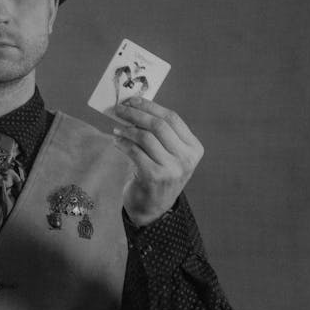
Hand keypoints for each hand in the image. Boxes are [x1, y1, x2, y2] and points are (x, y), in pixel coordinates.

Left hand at [109, 96, 203, 226]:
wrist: (153, 209)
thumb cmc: (158, 174)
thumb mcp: (167, 154)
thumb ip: (159, 133)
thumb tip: (134, 106)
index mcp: (194, 148)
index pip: (172, 118)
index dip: (151, 106)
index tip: (133, 100)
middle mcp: (186, 158)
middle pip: (159, 125)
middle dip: (136, 114)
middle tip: (119, 110)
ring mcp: (172, 169)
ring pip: (146, 137)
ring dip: (127, 130)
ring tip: (116, 129)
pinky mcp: (155, 177)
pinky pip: (135, 152)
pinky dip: (123, 143)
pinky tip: (116, 141)